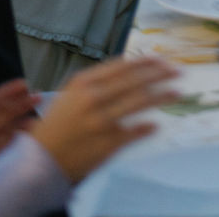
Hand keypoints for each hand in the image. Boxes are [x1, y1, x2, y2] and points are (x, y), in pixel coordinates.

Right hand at [32, 56, 180, 183]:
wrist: (40, 158)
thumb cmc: (58, 122)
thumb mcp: (72, 92)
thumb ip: (99, 79)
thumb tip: (132, 66)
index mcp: (84, 82)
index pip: (122, 67)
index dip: (145, 62)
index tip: (162, 59)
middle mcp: (93, 98)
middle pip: (134, 82)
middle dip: (160, 75)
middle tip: (178, 71)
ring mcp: (100, 122)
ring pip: (138, 103)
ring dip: (161, 96)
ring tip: (177, 92)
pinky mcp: (105, 144)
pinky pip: (132, 133)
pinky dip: (146, 128)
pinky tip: (156, 125)